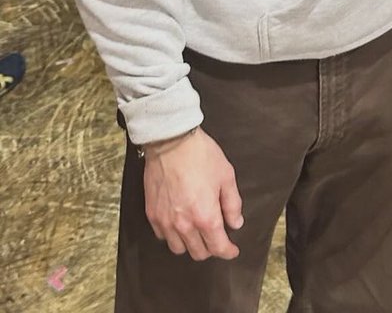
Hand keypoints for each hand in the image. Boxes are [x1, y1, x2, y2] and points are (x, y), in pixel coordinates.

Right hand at [142, 128, 243, 259]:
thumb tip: (236, 223)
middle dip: (211, 248)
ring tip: (197, 231)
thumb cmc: (201, 156)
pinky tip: (180, 223)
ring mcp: (166, 221)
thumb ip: (232, 204)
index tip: (232, 250)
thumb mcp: (226, 176)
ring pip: (179, 248)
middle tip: (216, 237)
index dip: (228, 251)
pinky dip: (173, 235)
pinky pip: (163, 236)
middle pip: (198, 252)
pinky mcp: (152, 215)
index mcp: (205, 216)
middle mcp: (184, 224)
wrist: (171, 142)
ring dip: (190, 244)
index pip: (218, 247)